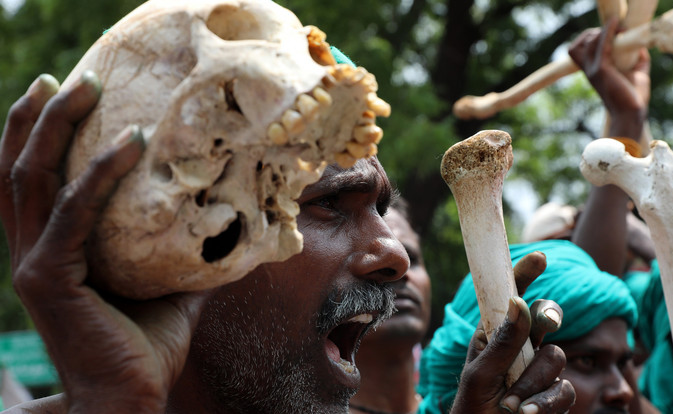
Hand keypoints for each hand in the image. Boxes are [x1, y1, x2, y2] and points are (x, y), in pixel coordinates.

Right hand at [0, 72, 210, 412]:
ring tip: (85, 86)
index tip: (63, 94)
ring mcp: (35, 265)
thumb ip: (183, 250)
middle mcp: (32, 253)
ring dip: (57, 127)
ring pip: (33, 180)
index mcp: (51, 252)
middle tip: (71, 77)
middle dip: (40, 118)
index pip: (30, 184)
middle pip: (20, 170)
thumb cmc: (147, 345)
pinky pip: (74, 212)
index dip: (36, 137)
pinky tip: (131, 143)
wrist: (132, 397)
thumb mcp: (169, 285)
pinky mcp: (49, 279)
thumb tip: (225, 216)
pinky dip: (100, 173)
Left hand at [450, 252, 574, 413]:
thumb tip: (519, 301)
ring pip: (555, 357)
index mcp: (497, 334)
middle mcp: (522, 347)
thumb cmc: (472, 407)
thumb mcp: (480, 373)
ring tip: (508, 403)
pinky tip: (524, 413)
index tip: (539, 257)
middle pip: (548, 317)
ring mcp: (541, 370)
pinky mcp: (555, 395)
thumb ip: (503, 341)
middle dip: (549, 316)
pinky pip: (564, 390)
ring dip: (531, 382)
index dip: (526, 274)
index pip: (512, 297)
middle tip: (547, 322)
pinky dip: (544, 403)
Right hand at [568, 17, 650, 139]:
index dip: (586, 40)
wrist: (631, 114)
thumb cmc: (633, 98)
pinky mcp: (602, 70)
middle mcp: (589, 71)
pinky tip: (615, 24)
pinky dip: (608, 32)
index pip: (575, 51)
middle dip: (591, 35)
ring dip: (602, 32)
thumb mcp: (636, 75)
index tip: (607, 36)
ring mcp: (593, 70)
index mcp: (592, 72)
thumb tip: (642, 48)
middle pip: (576, 46)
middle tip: (612, 33)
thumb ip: (638, 60)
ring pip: (588, 42)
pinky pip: (601, 45)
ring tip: (618, 30)